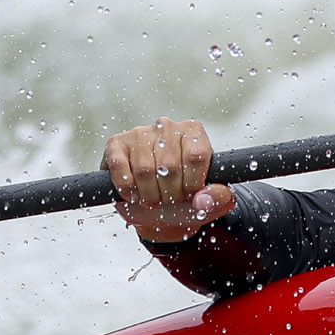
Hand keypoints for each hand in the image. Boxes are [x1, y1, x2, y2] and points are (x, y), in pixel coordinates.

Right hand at [104, 118, 234, 242]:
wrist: (157, 208)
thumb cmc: (186, 199)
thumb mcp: (210, 201)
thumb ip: (219, 199)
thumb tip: (202, 201)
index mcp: (194, 132)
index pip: (196, 156)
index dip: (192, 184)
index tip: (190, 194)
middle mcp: (167, 126)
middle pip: (169, 166)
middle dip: (171, 194)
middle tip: (170, 200)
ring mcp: (140, 132)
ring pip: (144, 170)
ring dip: (149, 195)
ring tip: (153, 199)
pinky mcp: (116, 144)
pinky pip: (119, 167)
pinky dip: (127, 188)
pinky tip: (134, 195)